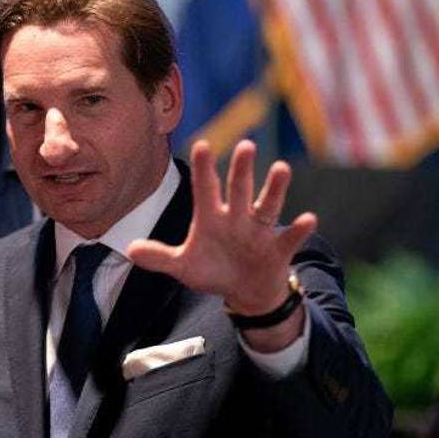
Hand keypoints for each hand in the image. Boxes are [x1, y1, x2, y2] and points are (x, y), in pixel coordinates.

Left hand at [126, 139, 317, 315]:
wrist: (246, 292)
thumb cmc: (214, 271)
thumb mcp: (184, 266)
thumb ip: (160, 257)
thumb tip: (130, 250)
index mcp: (212, 217)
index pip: (205, 189)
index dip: (203, 169)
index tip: (202, 145)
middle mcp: (237, 218)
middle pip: (239, 189)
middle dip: (242, 169)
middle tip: (246, 146)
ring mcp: (259, 231)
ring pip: (268, 206)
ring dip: (275, 189)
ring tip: (282, 169)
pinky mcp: (278, 249)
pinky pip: (289, 238)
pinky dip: (299, 229)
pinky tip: (308, 218)